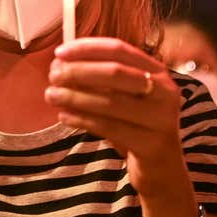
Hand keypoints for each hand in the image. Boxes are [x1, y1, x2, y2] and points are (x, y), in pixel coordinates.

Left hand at [46, 38, 185, 196]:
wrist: (162, 168)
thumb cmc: (136, 126)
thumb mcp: (127, 97)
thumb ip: (102, 79)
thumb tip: (61, 62)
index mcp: (157, 72)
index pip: (120, 50)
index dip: (87, 48)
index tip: (60, 52)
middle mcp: (165, 91)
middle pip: (116, 73)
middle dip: (79, 71)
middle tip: (53, 75)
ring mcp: (161, 118)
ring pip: (110, 101)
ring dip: (76, 96)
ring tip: (51, 95)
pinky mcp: (151, 144)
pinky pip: (109, 127)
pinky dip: (83, 119)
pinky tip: (64, 116)